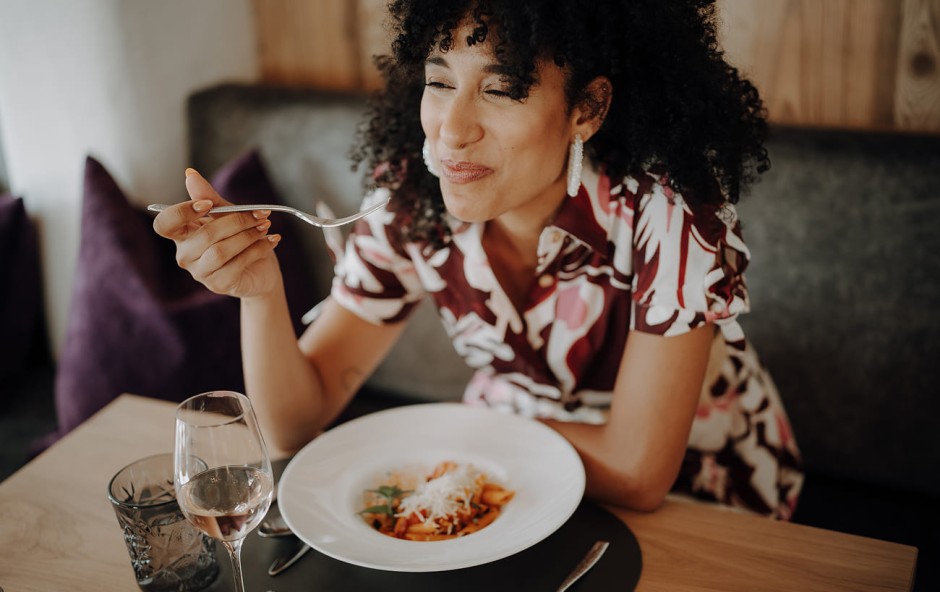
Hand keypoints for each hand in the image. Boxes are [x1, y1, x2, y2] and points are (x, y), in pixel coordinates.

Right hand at [152, 168, 282, 298]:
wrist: (262, 270)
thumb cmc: (240, 240)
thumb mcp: (228, 216)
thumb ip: (209, 199)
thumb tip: (190, 174)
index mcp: (182, 234)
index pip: (165, 224)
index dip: (182, 212)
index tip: (208, 205)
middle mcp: (185, 255)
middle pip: (205, 235)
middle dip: (236, 221)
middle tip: (260, 214)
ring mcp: (200, 273)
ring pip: (220, 251)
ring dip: (248, 235)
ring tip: (265, 226)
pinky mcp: (219, 284)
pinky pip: (237, 264)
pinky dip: (257, 249)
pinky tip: (271, 241)